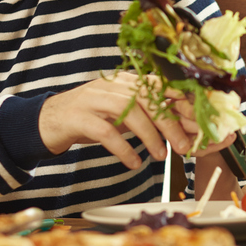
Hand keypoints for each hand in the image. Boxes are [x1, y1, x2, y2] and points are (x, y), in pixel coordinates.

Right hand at [38, 72, 232, 168]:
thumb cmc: (91, 118)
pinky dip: (123, 148)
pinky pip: (106, 132)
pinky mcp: (79, 117)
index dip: (182, 102)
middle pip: (149, 99)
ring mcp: (95, 99)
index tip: (199, 122)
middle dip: (170, 124)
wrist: (46, 121)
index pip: (161, 85)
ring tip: (159, 157)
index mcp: (128, 81)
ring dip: (150, 137)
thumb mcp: (122, 113)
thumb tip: (185, 130)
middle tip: (183, 147)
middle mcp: (113, 86)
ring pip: (130, 113)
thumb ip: (149, 116)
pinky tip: (133, 163)